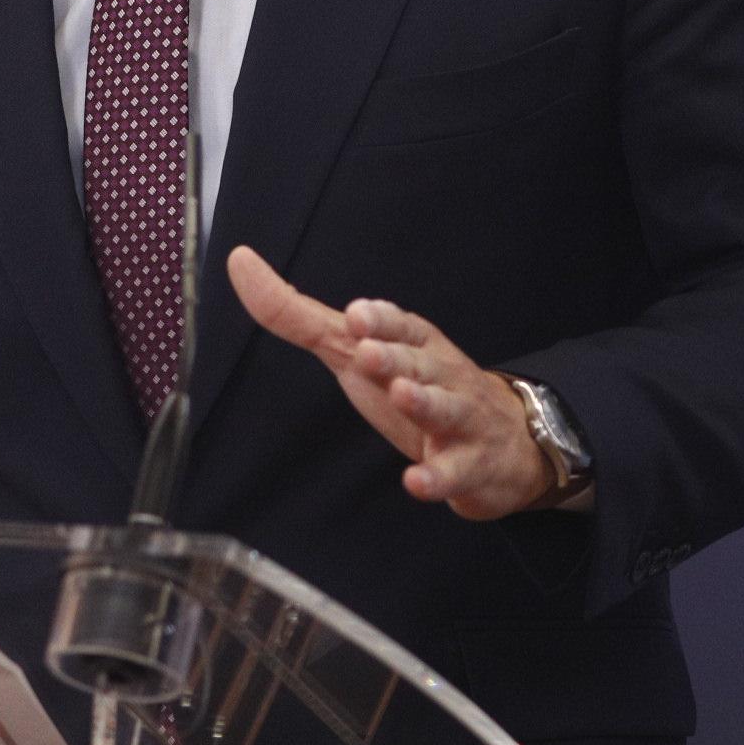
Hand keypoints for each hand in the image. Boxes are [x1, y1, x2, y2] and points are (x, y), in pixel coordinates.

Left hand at [225, 245, 555, 519]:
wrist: (504, 440)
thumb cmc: (416, 383)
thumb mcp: (357, 346)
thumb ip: (296, 313)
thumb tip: (239, 263)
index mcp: (413, 341)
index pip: (399, 324)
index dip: (378, 319)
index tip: (355, 314)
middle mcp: (438, 373)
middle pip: (417, 362)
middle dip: (394, 356)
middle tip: (368, 352)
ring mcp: (457, 419)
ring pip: (443, 407)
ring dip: (423, 401)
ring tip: (402, 395)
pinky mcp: (468, 466)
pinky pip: (453, 472)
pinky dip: (437, 477)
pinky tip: (415, 481)